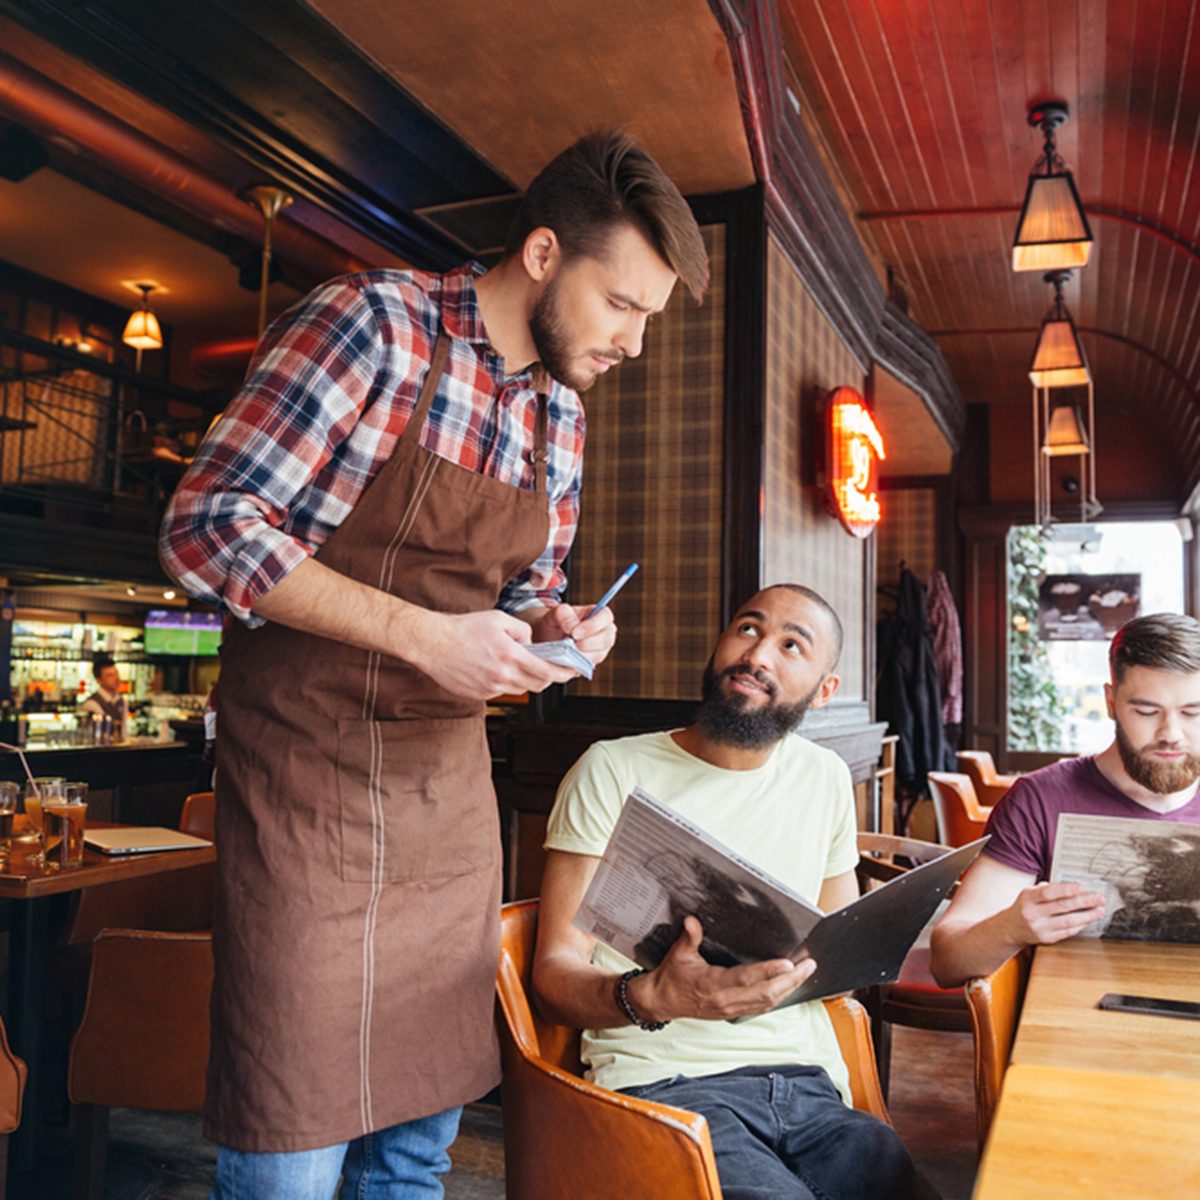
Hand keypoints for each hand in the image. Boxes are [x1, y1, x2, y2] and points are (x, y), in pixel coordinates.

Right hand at [408, 609, 575, 698]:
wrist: (432, 643)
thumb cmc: (464, 628)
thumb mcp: (499, 619)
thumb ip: (523, 631)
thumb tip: (532, 644)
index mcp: (511, 657)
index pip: (548, 672)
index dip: (564, 673)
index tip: (572, 670)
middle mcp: (502, 677)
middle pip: (538, 684)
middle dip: (548, 676)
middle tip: (551, 666)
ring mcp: (490, 688)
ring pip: (520, 689)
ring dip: (526, 679)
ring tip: (520, 663)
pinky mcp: (479, 695)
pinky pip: (502, 691)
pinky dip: (507, 682)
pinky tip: (497, 668)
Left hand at [536, 603, 616, 665]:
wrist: (550, 638)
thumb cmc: (557, 621)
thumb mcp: (556, 612)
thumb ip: (564, 614)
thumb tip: (571, 627)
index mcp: (599, 614)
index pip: (606, 616)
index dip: (593, 625)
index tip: (574, 633)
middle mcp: (605, 631)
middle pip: (606, 639)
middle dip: (589, 643)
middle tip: (572, 644)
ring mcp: (601, 649)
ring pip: (599, 655)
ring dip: (582, 654)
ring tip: (567, 650)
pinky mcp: (593, 662)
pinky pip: (589, 665)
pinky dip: (577, 662)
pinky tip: (568, 657)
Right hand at [631, 916, 815, 1021]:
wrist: (662, 1001)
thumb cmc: (671, 977)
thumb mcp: (678, 954)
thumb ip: (689, 937)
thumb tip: (692, 920)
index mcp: (713, 985)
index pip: (746, 978)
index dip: (769, 972)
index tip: (788, 964)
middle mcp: (726, 1001)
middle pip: (766, 994)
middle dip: (791, 980)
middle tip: (808, 965)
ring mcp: (731, 1009)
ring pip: (768, 1002)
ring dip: (789, 989)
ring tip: (805, 973)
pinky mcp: (733, 1013)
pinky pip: (761, 1007)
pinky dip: (778, 997)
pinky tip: (789, 987)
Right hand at [1005, 882, 1106, 947]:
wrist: (1011, 928)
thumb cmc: (1024, 906)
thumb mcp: (1029, 893)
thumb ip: (1047, 889)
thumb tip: (1072, 888)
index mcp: (1028, 898)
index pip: (1048, 893)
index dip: (1066, 890)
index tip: (1081, 887)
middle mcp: (1033, 914)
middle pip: (1062, 907)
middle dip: (1084, 902)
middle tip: (1099, 899)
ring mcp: (1040, 928)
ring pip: (1068, 921)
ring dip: (1087, 915)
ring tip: (1099, 910)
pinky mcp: (1047, 938)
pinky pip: (1068, 931)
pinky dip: (1080, 925)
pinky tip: (1088, 919)